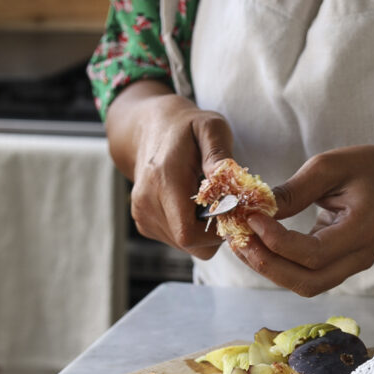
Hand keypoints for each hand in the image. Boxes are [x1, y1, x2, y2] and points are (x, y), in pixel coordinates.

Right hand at [123, 91, 233, 259]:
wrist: (149, 128)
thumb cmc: (186, 127)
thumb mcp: (210, 127)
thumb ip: (219, 154)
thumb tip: (230, 179)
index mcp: (163, 182)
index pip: (189, 233)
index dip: (215, 232)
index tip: (231, 212)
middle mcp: (146, 203)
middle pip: (190, 244)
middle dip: (214, 232)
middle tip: (225, 207)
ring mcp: (142, 216)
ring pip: (184, 246)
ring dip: (203, 231)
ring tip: (207, 202)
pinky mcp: (143, 223)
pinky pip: (176, 241)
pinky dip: (191, 230)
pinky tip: (193, 206)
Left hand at [232, 146, 373, 295]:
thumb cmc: (364, 168)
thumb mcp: (330, 166)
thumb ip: (295, 190)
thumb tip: (257, 210)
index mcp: (362, 231)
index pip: (314, 253)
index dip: (277, 242)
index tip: (251, 217)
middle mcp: (358, 258)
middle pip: (307, 282)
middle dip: (266, 264)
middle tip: (238, 237)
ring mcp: (348, 267)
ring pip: (303, 285)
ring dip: (267, 268)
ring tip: (240, 240)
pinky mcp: (336, 267)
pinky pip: (303, 276)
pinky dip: (276, 264)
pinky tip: (255, 243)